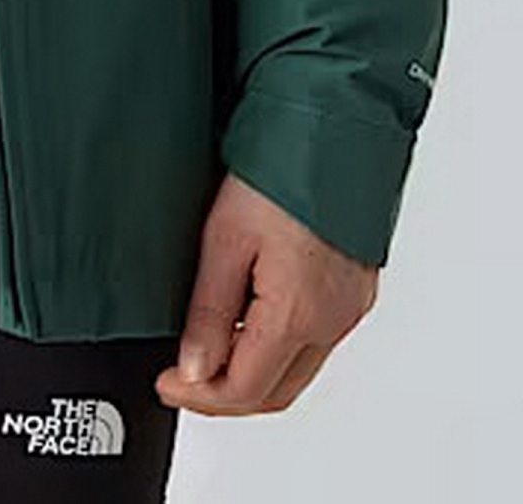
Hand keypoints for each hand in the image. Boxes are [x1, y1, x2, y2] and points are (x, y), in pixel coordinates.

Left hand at [154, 171, 378, 416]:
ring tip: (209, 351)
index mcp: (299, 314)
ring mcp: (349, 308)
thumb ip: (210, 312)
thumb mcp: (225, 239)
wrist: (333, 127)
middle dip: (224, 395)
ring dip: (254, 374)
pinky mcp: (356, 291)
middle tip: (182, 378)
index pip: (244, 389)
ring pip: (298, 371)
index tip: (166, 382)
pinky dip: (279, 348)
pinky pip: (316, 342)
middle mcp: (333, 321)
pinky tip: (251, 324)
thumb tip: (194, 369)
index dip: (198, 394)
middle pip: (275, 392)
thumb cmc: (281, 170)